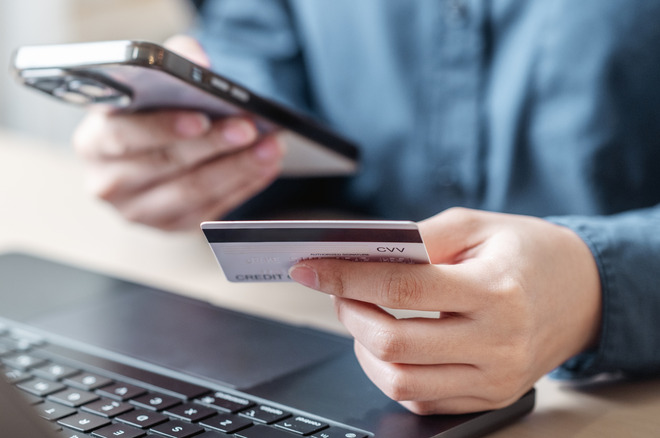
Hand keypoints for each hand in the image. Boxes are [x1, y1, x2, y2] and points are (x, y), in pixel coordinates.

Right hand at [72, 35, 284, 230]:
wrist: (147, 149)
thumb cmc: (147, 112)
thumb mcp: (151, 82)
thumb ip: (172, 61)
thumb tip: (199, 61)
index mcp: (94, 141)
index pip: (124, 135)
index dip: (163, 127)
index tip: (202, 117)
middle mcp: (109, 182)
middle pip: (165, 165)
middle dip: (213, 145)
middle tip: (249, 128)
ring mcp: (139, 210)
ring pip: (192, 192)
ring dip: (237, 169)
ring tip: (269, 147)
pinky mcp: (169, 226)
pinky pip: (210, 210)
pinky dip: (243, 186)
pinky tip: (265, 166)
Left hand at [289, 208, 601, 414]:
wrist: (583, 294)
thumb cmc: (527, 253)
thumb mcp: (477, 225)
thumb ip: (420, 237)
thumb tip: (360, 251)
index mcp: (495, 290)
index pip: (402, 287)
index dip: (346, 277)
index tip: (309, 268)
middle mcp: (497, 342)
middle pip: (393, 343)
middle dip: (348, 313)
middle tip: (336, 290)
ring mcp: (494, 379)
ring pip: (400, 382)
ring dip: (363, 348)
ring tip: (361, 315)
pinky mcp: (489, 398)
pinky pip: (421, 399)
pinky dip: (390, 372)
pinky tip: (389, 343)